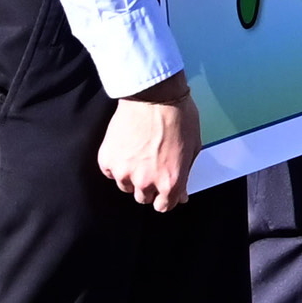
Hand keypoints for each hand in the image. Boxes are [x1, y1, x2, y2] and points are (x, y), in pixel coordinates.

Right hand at [99, 79, 198, 210]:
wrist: (154, 96)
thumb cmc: (179, 116)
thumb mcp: (193, 146)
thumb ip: (186, 173)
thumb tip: (182, 194)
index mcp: (171, 181)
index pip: (164, 206)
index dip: (166, 198)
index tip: (165, 191)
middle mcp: (146, 182)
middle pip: (144, 198)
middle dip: (150, 186)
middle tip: (153, 166)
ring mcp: (124, 172)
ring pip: (126, 186)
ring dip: (132, 176)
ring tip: (140, 154)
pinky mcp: (107, 160)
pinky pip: (110, 172)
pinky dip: (117, 164)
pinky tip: (126, 148)